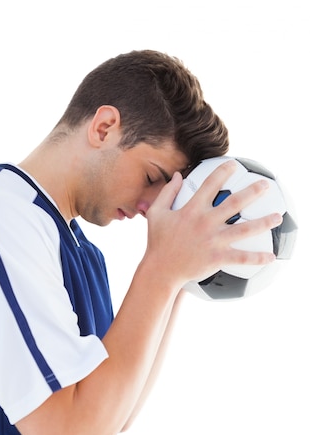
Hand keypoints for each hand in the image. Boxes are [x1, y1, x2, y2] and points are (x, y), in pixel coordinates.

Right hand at [145, 160, 281, 285]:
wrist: (161, 270)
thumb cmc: (158, 242)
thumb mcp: (156, 213)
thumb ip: (167, 192)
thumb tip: (177, 175)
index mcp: (193, 209)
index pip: (211, 183)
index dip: (223, 171)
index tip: (234, 165)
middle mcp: (206, 222)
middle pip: (235, 202)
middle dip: (253, 191)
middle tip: (266, 185)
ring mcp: (214, 240)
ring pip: (245, 229)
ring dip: (264, 222)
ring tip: (277, 217)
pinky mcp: (217, 258)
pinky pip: (242, 258)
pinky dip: (257, 258)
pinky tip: (270, 257)